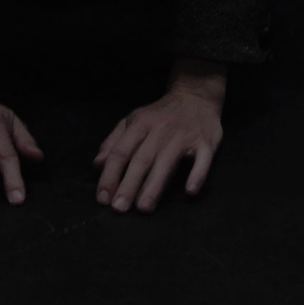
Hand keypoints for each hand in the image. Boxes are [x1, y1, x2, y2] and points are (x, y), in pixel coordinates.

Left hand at [92, 84, 224, 213]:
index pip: (121, 151)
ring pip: (167, 162)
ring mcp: (184, 136)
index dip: (110, 175)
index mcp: (140, 123)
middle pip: (142, 159)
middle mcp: (160, 129)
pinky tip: (189, 191)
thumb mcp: (133, 120)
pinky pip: (202, 160)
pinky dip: (197, 175)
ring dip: (154, 186)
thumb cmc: (160, 115)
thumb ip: (114, 142)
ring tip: (143, 208)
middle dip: (129, 185)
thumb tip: (98, 165)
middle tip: (119, 208)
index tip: (103, 198)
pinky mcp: (205, 143)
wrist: (195, 96)